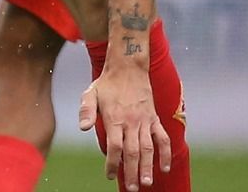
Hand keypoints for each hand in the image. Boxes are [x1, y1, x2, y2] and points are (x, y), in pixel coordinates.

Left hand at [78, 61, 170, 190]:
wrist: (128, 68)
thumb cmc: (106, 83)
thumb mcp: (90, 93)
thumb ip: (86, 111)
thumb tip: (83, 128)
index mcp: (114, 118)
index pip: (114, 146)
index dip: (113, 163)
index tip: (110, 176)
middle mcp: (131, 122)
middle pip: (132, 151)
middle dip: (131, 171)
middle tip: (132, 188)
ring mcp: (144, 121)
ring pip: (148, 148)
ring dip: (148, 166)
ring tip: (146, 183)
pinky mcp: (154, 118)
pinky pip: (162, 138)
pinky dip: (164, 153)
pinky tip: (164, 167)